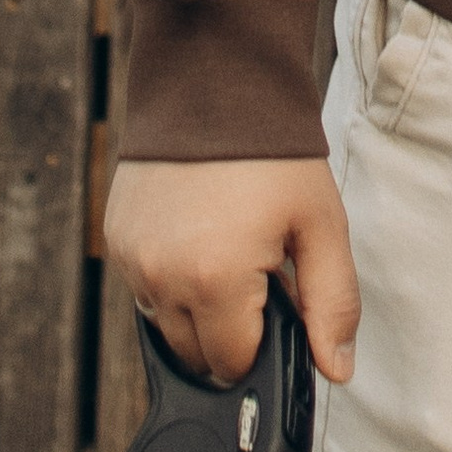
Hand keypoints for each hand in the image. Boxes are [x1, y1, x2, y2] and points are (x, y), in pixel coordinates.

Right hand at [104, 155, 360, 387]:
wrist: (216, 81)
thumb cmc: (274, 154)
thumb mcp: (321, 224)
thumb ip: (332, 304)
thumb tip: (336, 371)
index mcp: (214, 281)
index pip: (235, 365)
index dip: (263, 342)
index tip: (278, 299)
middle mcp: (161, 279)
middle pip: (196, 355)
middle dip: (231, 329)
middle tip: (258, 270)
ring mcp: (131, 260)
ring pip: (167, 326)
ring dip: (198, 309)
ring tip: (229, 248)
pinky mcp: (115, 239)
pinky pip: (144, 289)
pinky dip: (170, 280)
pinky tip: (198, 237)